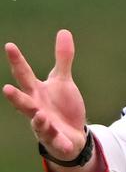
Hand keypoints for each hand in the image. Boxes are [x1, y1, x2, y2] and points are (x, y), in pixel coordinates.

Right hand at [3, 30, 86, 160]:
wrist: (73, 134)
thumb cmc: (62, 106)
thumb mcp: (63, 81)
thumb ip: (63, 59)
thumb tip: (64, 31)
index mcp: (37, 92)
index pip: (25, 75)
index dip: (17, 61)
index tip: (9, 46)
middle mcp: (36, 109)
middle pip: (25, 102)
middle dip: (16, 97)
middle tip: (6, 88)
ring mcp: (44, 126)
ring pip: (37, 123)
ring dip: (37, 120)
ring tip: (39, 115)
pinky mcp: (56, 140)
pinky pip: (56, 140)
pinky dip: (57, 140)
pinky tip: (60, 138)